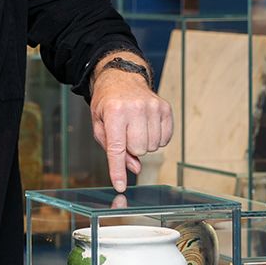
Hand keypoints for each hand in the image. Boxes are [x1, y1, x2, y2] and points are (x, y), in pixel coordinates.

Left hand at [89, 59, 172, 191]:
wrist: (122, 78)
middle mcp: (135, 108)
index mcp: (114, 112)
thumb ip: (112, 147)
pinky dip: (156, 139)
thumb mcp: (100, 124)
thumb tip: (134, 168)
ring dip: (143, 144)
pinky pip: (165, 139)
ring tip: (135, 128)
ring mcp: (153, 107)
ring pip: (153, 146)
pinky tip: (147, 127)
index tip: (120, 186)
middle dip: (131, 149)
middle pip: (138, 150)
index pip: (117, 148)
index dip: (117, 170)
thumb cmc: (108, 103)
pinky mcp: (165, 108)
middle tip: (125, 134)